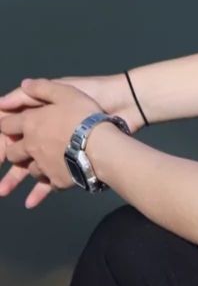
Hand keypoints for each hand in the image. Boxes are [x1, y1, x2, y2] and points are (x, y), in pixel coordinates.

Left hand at [0, 72, 143, 206]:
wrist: (100, 144)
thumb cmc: (84, 114)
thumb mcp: (66, 91)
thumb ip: (43, 88)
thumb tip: (24, 84)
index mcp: (32, 123)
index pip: (8, 124)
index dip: (5, 125)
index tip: (5, 127)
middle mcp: (31, 145)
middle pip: (13, 151)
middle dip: (11, 150)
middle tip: (13, 151)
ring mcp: (42, 165)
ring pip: (28, 169)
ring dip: (24, 171)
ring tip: (22, 178)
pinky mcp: (56, 179)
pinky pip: (45, 186)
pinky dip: (38, 193)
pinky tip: (32, 202)